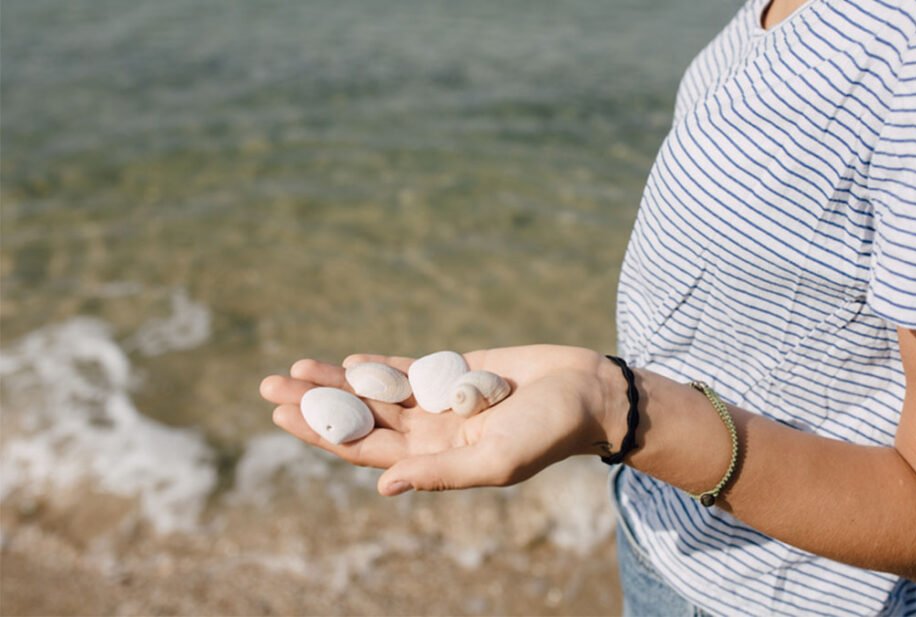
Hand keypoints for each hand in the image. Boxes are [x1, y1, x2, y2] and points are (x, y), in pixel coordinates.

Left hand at [259, 345, 613, 495]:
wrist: (585, 392)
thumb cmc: (547, 432)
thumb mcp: (495, 460)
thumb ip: (440, 473)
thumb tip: (382, 487)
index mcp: (435, 459)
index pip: (364, 449)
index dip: (321, 432)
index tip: (280, 415)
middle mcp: (431, 433)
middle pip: (360, 418)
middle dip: (316, 404)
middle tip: (268, 385)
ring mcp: (441, 401)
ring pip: (377, 393)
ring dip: (337, 382)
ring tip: (294, 368)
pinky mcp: (456, 371)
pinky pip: (408, 370)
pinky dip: (378, 367)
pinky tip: (348, 362)